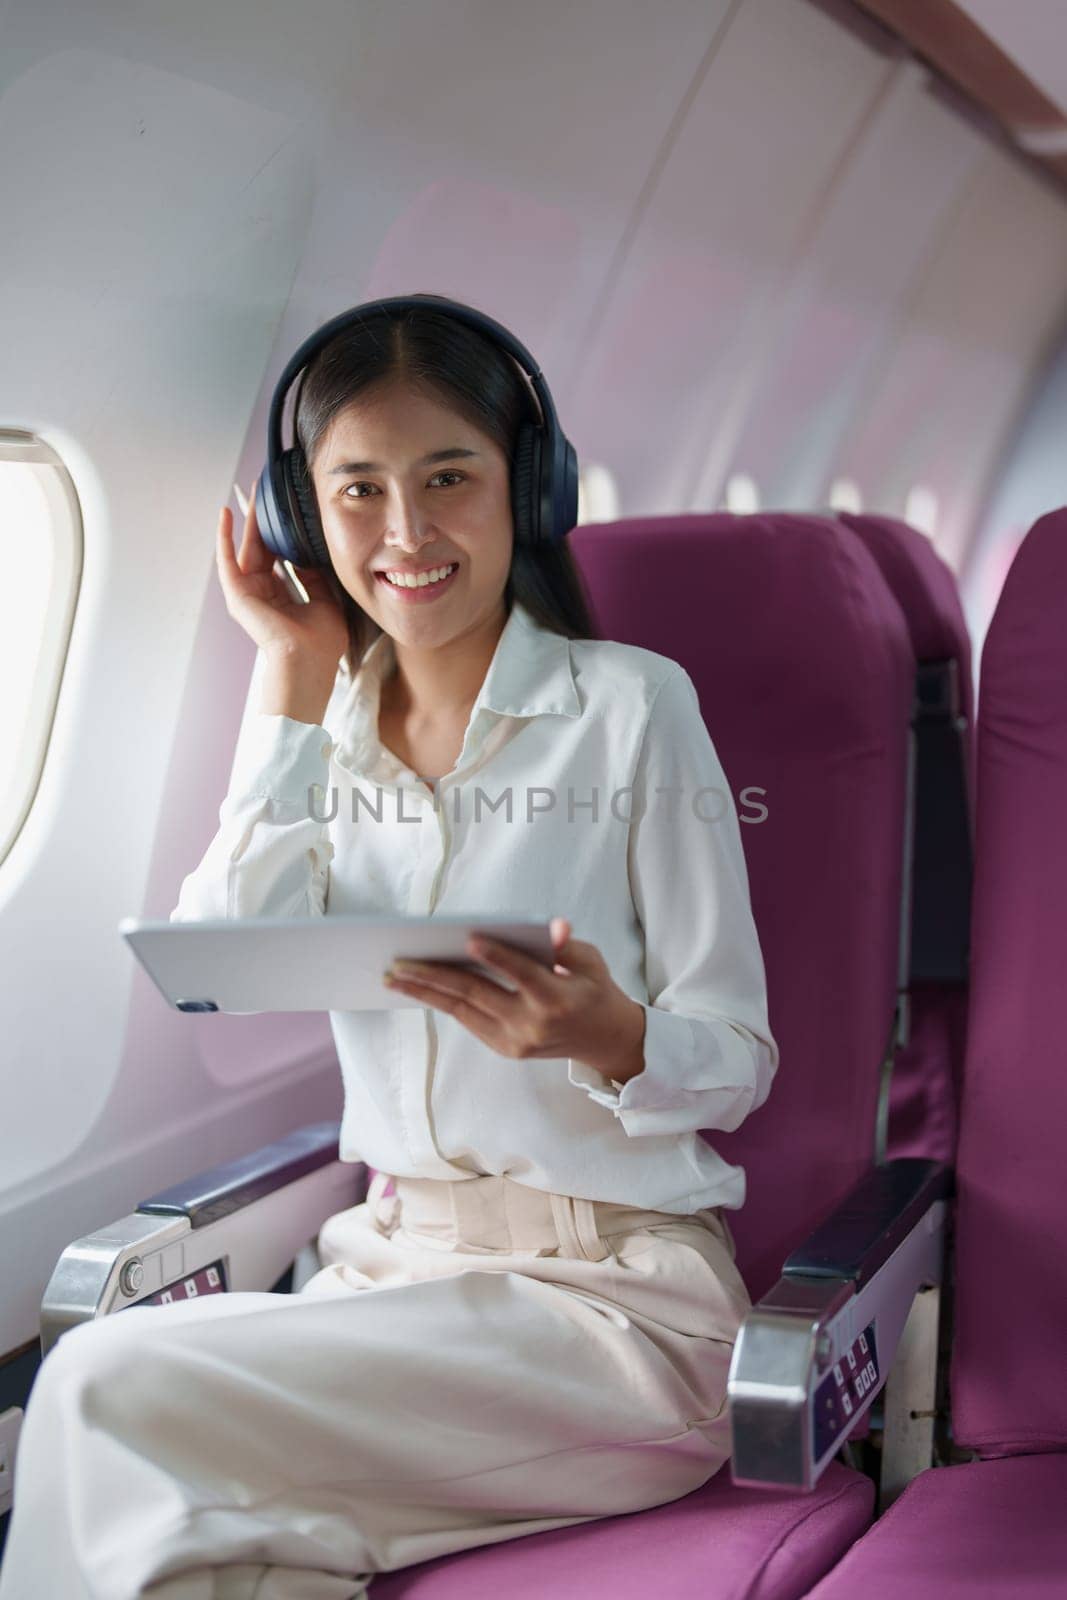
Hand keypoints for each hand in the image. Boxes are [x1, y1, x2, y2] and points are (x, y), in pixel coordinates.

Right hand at [216, 474, 348, 671]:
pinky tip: (227, 513)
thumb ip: (314, 575)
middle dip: (263, 520)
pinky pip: (227, 560)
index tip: (286, 510)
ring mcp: (247, 594)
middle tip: (266, 490)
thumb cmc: (321, 641)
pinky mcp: (237, 594)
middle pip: (261, 548)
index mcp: (281, 597)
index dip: (282, 533)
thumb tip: (306, 552)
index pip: (279, 557)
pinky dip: (225, 537)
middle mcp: (261, 593)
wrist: (310, 661)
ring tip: (251, 492)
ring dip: (247, 520)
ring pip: (246, 548)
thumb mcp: (325, 599)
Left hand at [382, 917, 646, 1080]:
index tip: (469, 938)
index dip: (497, 957)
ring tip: (394, 977)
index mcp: (557, 999)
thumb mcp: (591, 962)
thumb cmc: (594, 989)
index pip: (522, 975)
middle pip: (477, 994)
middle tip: (399, 962)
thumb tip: (553, 928)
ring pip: (463, 1010)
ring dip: (425, 993)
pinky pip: (469, 1020)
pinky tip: (419, 987)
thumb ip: (566, 946)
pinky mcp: (506, 1049)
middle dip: (434, 976)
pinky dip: (443, 1002)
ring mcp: (516, 1041)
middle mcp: (533, 1025)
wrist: (603, 1039)